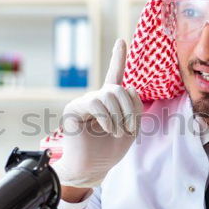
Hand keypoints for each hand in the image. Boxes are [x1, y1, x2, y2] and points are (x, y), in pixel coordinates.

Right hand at [51, 39, 142, 187]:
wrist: (92, 168)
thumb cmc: (109, 150)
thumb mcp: (130, 127)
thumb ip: (134, 107)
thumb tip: (129, 87)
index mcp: (110, 101)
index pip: (115, 75)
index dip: (118, 57)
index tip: (121, 41)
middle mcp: (96, 98)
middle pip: (120, 89)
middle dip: (130, 109)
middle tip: (130, 129)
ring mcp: (84, 102)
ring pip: (110, 95)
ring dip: (120, 117)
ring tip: (117, 132)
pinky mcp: (74, 109)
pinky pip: (96, 104)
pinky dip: (107, 118)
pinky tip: (108, 130)